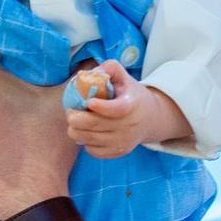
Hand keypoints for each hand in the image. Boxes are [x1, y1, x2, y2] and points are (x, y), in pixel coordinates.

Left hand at [66, 61, 190, 158]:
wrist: (150, 119)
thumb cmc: (131, 95)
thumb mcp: (125, 78)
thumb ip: (110, 68)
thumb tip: (90, 72)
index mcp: (131, 104)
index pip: (117, 109)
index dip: (102, 107)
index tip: (89, 102)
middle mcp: (129, 125)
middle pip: (95, 125)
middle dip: (75, 118)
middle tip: (70, 111)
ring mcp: (123, 141)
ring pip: (89, 139)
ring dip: (75, 130)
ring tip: (74, 121)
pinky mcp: (118, 152)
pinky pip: (93, 150)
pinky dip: (84, 141)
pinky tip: (86, 132)